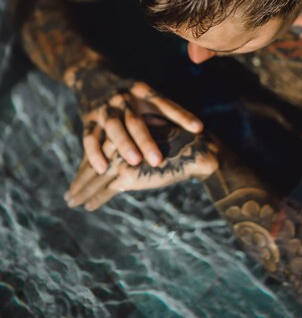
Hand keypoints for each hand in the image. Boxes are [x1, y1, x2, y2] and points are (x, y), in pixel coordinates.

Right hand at [64, 63, 203, 173]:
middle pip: (136, 120)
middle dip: (147, 140)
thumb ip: (163, 112)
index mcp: (143, 91)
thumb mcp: (146, 96)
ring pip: (113, 126)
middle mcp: (124, 98)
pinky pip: (90, 136)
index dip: (182, 115)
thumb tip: (191, 132)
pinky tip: (103, 169)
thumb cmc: (129, 93)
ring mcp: (105, 107)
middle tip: (158, 160)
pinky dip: (95, 153)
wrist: (91, 75)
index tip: (199, 128)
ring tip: (135, 161)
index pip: (165, 103)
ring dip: (123, 144)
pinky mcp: (88, 118)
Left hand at [65, 115, 218, 210]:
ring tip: (72, 202)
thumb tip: (127, 155)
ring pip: (95, 177)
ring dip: (82, 191)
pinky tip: (88, 206)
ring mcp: (122, 160)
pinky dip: (96, 199)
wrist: (194, 149)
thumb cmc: (177, 142)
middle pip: (93, 165)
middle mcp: (119, 143)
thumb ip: (137, 145)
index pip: (100, 151)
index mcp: (124, 132)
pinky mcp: (129, 175)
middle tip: (68, 196)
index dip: (88, 165)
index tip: (78, 178)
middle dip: (80, 181)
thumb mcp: (152, 140)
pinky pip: (107, 190)